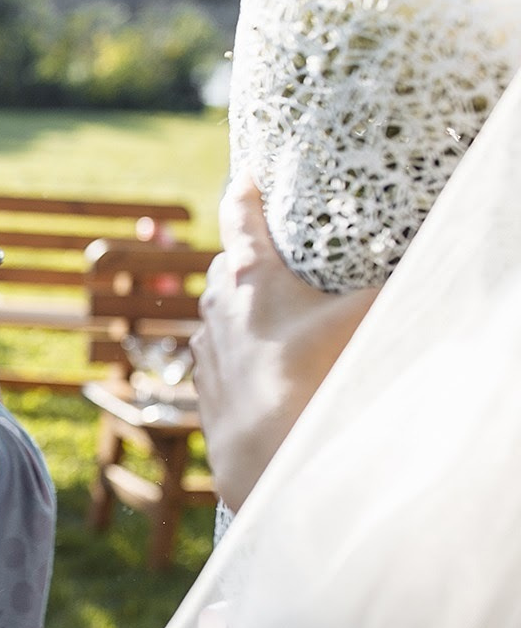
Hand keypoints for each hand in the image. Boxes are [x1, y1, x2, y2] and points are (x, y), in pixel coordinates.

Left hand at [192, 177, 378, 509]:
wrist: (265, 450)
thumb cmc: (314, 376)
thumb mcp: (365, 320)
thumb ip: (390, 290)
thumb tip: (422, 266)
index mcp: (251, 277)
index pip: (241, 219)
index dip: (244, 194)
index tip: (245, 177)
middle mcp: (218, 306)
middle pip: (225, 267)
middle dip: (245, 260)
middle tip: (272, 262)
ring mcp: (206, 347)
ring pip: (217, 312)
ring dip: (238, 310)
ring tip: (273, 320)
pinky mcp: (204, 383)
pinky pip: (217, 355)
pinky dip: (235, 352)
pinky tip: (263, 368)